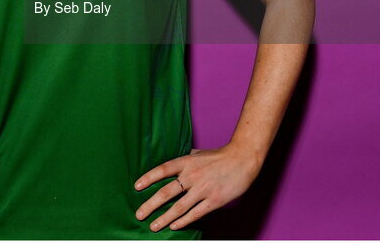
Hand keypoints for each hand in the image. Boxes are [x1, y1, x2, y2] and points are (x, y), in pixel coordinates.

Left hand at [132, 144, 260, 231]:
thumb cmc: (220, 156)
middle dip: (150, 205)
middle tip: (139, 214)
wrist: (243, 159)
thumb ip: (186, 160)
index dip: (148, 178)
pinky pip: (195, 213)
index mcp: (186, 162)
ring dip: (164, 218)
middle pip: (166, 192)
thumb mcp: (199, 153)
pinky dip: (183, 221)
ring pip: (179, 207)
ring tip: (153, 226)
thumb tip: (175, 164)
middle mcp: (192, 175)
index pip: (163, 170)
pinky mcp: (214, 200)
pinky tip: (174, 226)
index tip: (136, 187)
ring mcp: (203, 189)